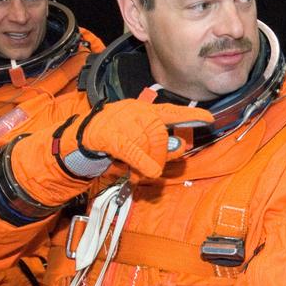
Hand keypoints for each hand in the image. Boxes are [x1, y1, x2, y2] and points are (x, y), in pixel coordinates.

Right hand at [79, 100, 213, 177]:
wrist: (77, 138)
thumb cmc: (112, 140)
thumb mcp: (138, 141)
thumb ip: (160, 145)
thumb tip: (180, 147)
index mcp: (144, 111)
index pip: (171, 111)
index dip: (190, 115)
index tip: (208, 119)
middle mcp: (135, 111)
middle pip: (159, 133)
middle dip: (161, 156)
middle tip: (152, 170)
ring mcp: (121, 121)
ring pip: (146, 142)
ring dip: (146, 163)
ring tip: (138, 174)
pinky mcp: (108, 135)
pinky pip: (131, 149)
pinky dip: (142, 162)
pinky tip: (148, 172)